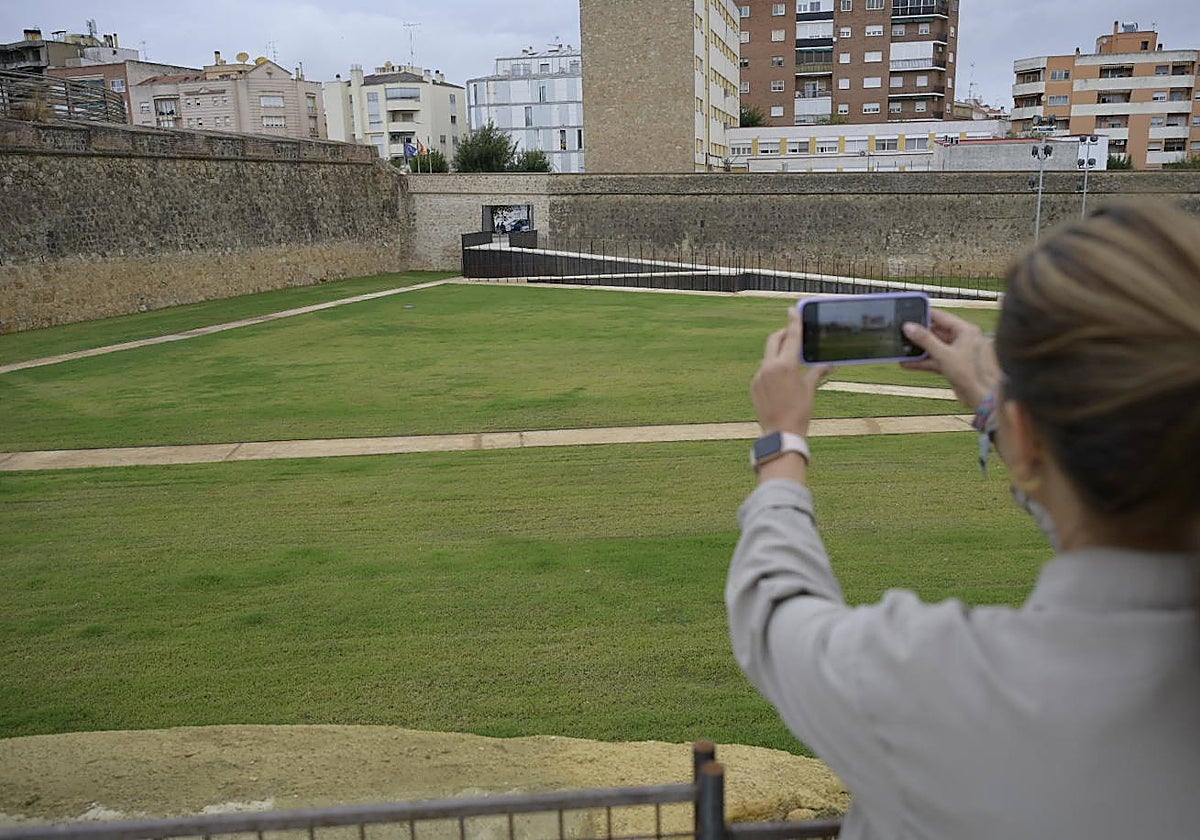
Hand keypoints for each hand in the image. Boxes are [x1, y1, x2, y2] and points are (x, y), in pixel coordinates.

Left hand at [752, 308, 830, 436]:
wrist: (780, 433)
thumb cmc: (799, 412)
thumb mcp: (810, 390)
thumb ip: (817, 372)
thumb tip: (830, 364)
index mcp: (785, 365)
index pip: (792, 337)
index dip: (794, 321)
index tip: (793, 309)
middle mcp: (769, 367)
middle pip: (775, 340)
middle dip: (784, 335)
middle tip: (793, 335)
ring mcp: (759, 376)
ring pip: (768, 355)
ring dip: (778, 353)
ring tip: (790, 360)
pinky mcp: (754, 385)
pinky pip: (763, 370)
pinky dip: (772, 368)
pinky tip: (781, 379)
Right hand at [900, 309, 999, 409]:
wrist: (981, 397)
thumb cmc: (971, 374)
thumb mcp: (943, 354)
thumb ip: (925, 340)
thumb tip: (909, 327)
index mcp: (966, 331)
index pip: (942, 317)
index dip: (925, 315)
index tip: (910, 313)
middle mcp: (963, 339)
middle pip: (936, 332)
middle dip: (919, 335)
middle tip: (903, 333)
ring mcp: (958, 352)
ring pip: (934, 347)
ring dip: (919, 350)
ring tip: (903, 349)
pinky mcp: (953, 365)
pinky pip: (935, 359)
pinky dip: (923, 361)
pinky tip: (908, 363)